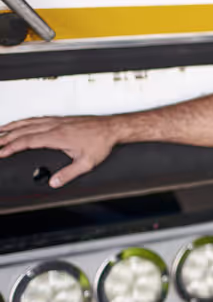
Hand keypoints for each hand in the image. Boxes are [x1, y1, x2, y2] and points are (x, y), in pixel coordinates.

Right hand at [0, 115, 117, 187]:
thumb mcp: (87, 163)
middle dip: (5, 137)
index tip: (0, 152)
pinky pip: (36, 119)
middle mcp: (54, 126)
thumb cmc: (101, 142)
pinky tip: (20, 124)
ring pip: (27, 122)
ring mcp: (56, 121)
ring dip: (11, 127)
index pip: (27, 141)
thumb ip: (69, 173)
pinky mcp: (60, 119)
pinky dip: (23, 121)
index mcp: (57, 136)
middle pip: (23, 130)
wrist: (112, 128)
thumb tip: (55, 183)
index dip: (11, 146)